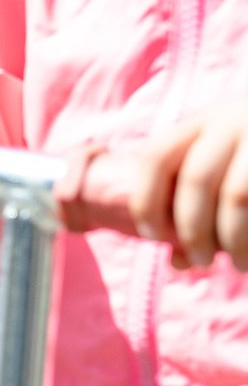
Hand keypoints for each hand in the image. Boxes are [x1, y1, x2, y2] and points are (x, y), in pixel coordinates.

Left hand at [131, 111, 247, 271]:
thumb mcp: (222, 173)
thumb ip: (193, 210)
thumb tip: (179, 260)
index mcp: (204, 124)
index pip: (157, 156)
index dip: (146, 200)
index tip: (152, 237)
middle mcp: (236, 121)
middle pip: (197, 179)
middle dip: (193, 230)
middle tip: (201, 262)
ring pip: (238, 195)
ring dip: (234, 240)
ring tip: (240, 264)